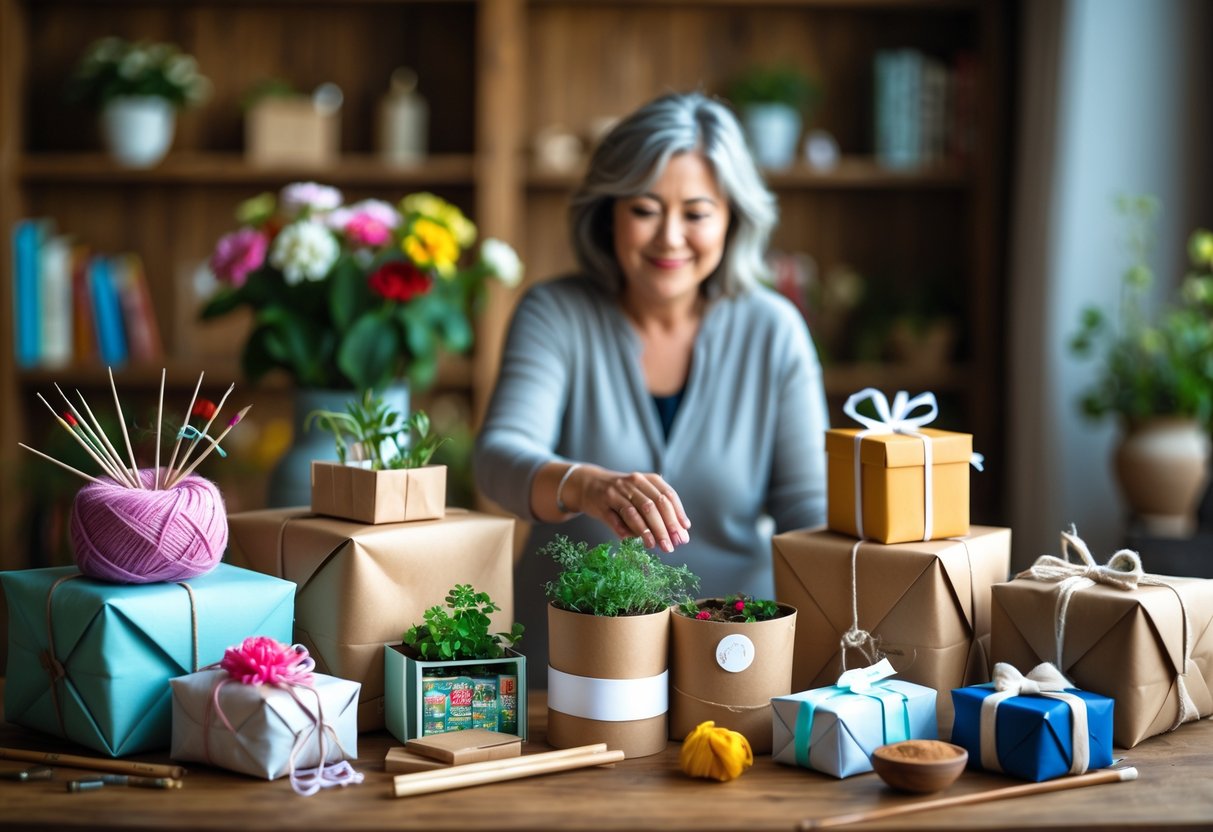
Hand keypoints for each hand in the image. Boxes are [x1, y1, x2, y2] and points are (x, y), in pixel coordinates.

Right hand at [568, 466, 691, 552]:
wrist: (587, 484)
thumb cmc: (620, 493)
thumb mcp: (641, 493)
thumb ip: (659, 509)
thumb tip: (680, 533)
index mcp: (647, 479)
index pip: (667, 495)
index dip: (677, 514)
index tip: (684, 531)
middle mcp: (633, 483)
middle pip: (654, 505)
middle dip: (666, 526)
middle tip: (673, 544)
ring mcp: (616, 492)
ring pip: (636, 512)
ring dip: (648, 531)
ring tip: (657, 546)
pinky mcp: (601, 504)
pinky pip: (615, 519)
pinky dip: (625, 531)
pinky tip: (632, 541)